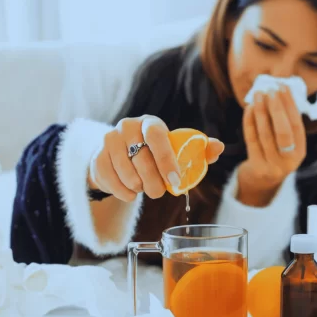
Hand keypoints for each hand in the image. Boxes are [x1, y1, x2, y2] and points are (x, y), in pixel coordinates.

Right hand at [88, 115, 224, 201]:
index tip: (175, 182)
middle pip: (140, 158)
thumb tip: (218, 147)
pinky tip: (131, 194)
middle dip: (153, 182)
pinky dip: (123, 192)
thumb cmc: (158, 154)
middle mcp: (127, 126)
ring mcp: (109, 140)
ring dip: (138, 187)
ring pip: (125, 171)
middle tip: (160, 193)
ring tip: (145, 188)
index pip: (156, 136)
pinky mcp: (97, 157)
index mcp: (150, 123)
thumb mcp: (179, 150)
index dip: (166, 160)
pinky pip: (110, 179)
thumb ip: (200, 149)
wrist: (124, 157)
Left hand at [237, 88, 306, 206]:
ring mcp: (273, 165)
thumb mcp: (285, 143)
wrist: (261, 181)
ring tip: (258, 95)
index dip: (290, 106)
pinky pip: (251, 140)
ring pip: (265, 135)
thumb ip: (285, 122)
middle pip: (283, 132)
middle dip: (277, 109)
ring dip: (261, 112)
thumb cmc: (274, 152)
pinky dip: (250, 122)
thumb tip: (279, 91)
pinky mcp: (257, 166)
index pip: (297, 125)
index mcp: (300, 151)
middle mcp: (289, 160)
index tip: (283, 87)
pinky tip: (249, 108)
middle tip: (270, 90)